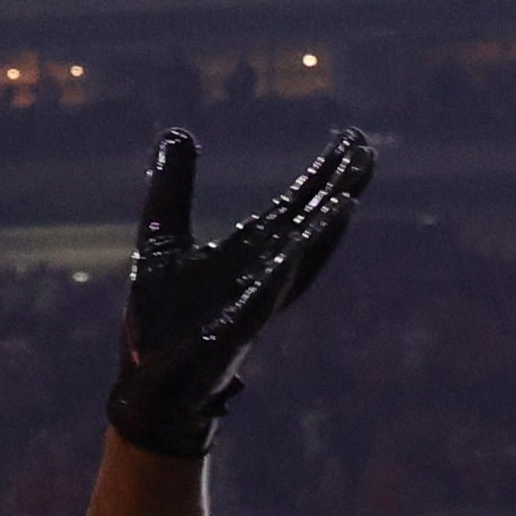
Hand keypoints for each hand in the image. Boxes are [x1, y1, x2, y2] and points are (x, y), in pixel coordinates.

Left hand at [106, 126, 374, 457]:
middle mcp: (261, 275)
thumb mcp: (162, 236)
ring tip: (346, 200)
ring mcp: (250, 306)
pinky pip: (259, 305)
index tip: (352, 138)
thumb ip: (174, 187)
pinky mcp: (229, 336)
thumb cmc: (163, 316)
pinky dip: (277, 280)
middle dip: (337, 194)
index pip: (296, 207)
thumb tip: (177, 132)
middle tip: (367, 152)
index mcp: (251, 251)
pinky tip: (291, 256)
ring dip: (320, 236)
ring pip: (296, 266)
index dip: (324, 175)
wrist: (148, 384)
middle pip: (308, 229)